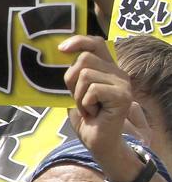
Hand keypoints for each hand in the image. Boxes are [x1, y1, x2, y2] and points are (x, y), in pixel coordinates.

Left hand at [60, 35, 140, 172]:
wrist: (98, 141)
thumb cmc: (86, 117)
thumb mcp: (75, 91)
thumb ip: (74, 74)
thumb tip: (59, 54)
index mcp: (107, 68)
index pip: (95, 43)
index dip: (79, 41)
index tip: (61, 49)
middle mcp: (117, 72)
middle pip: (84, 59)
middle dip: (72, 80)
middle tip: (80, 99)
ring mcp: (122, 83)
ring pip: (85, 75)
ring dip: (78, 96)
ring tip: (88, 108)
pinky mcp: (122, 95)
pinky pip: (92, 90)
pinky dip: (85, 104)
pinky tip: (94, 113)